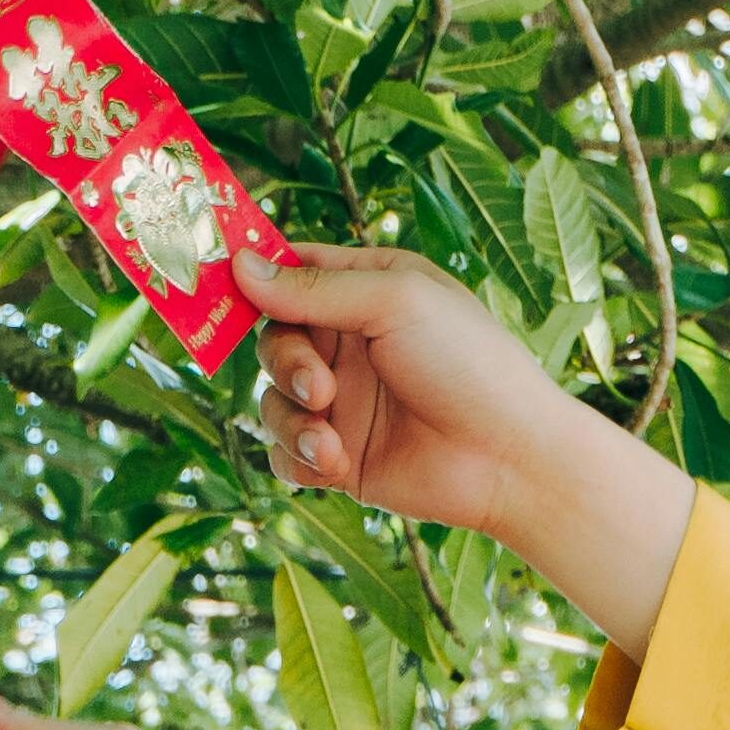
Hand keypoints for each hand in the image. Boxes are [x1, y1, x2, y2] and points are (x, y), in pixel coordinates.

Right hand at [248, 245, 695, 651]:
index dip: (254, 278)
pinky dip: (298, 458)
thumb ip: (314, 286)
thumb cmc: (468, 362)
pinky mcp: (338, 458)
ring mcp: (342, 402)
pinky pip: (284, 454)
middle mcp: (348, 343)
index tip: (221, 285)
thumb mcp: (394, 302)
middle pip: (271, 340)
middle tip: (318, 386)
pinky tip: (333, 463)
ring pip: (271, 401)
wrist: (507, 459)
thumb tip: (239, 265)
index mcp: (365, 289)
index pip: (290, 272)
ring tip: (329, 438)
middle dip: (283, 363)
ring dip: (290, 419)